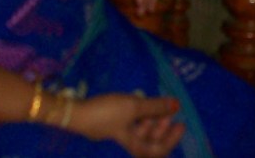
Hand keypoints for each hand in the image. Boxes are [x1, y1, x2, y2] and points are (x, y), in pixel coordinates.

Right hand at [68, 93, 184, 156]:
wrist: (73, 112)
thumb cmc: (106, 112)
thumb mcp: (133, 107)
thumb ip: (156, 107)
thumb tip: (177, 105)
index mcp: (131, 145)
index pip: (156, 151)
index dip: (171, 140)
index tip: (180, 124)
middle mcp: (124, 143)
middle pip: (149, 141)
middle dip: (161, 126)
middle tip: (169, 110)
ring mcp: (116, 134)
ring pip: (140, 131)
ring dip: (151, 118)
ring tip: (155, 104)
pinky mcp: (109, 125)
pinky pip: (130, 124)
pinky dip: (139, 115)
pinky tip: (140, 103)